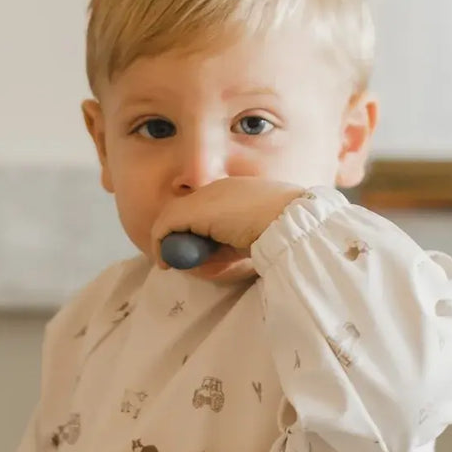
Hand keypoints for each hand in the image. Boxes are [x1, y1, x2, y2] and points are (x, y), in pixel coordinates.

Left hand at [151, 178, 304, 275]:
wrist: (290, 220)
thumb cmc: (283, 231)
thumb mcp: (255, 237)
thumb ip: (233, 244)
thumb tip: (211, 261)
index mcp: (237, 191)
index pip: (207, 209)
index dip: (196, 231)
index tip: (197, 252)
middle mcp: (218, 188)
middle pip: (187, 211)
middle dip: (179, 235)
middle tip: (179, 258)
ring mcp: (204, 196)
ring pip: (173, 217)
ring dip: (169, 241)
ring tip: (170, 262)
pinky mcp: (192, 209)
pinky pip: (165, 226)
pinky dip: (161, 244)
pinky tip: (166, 263)